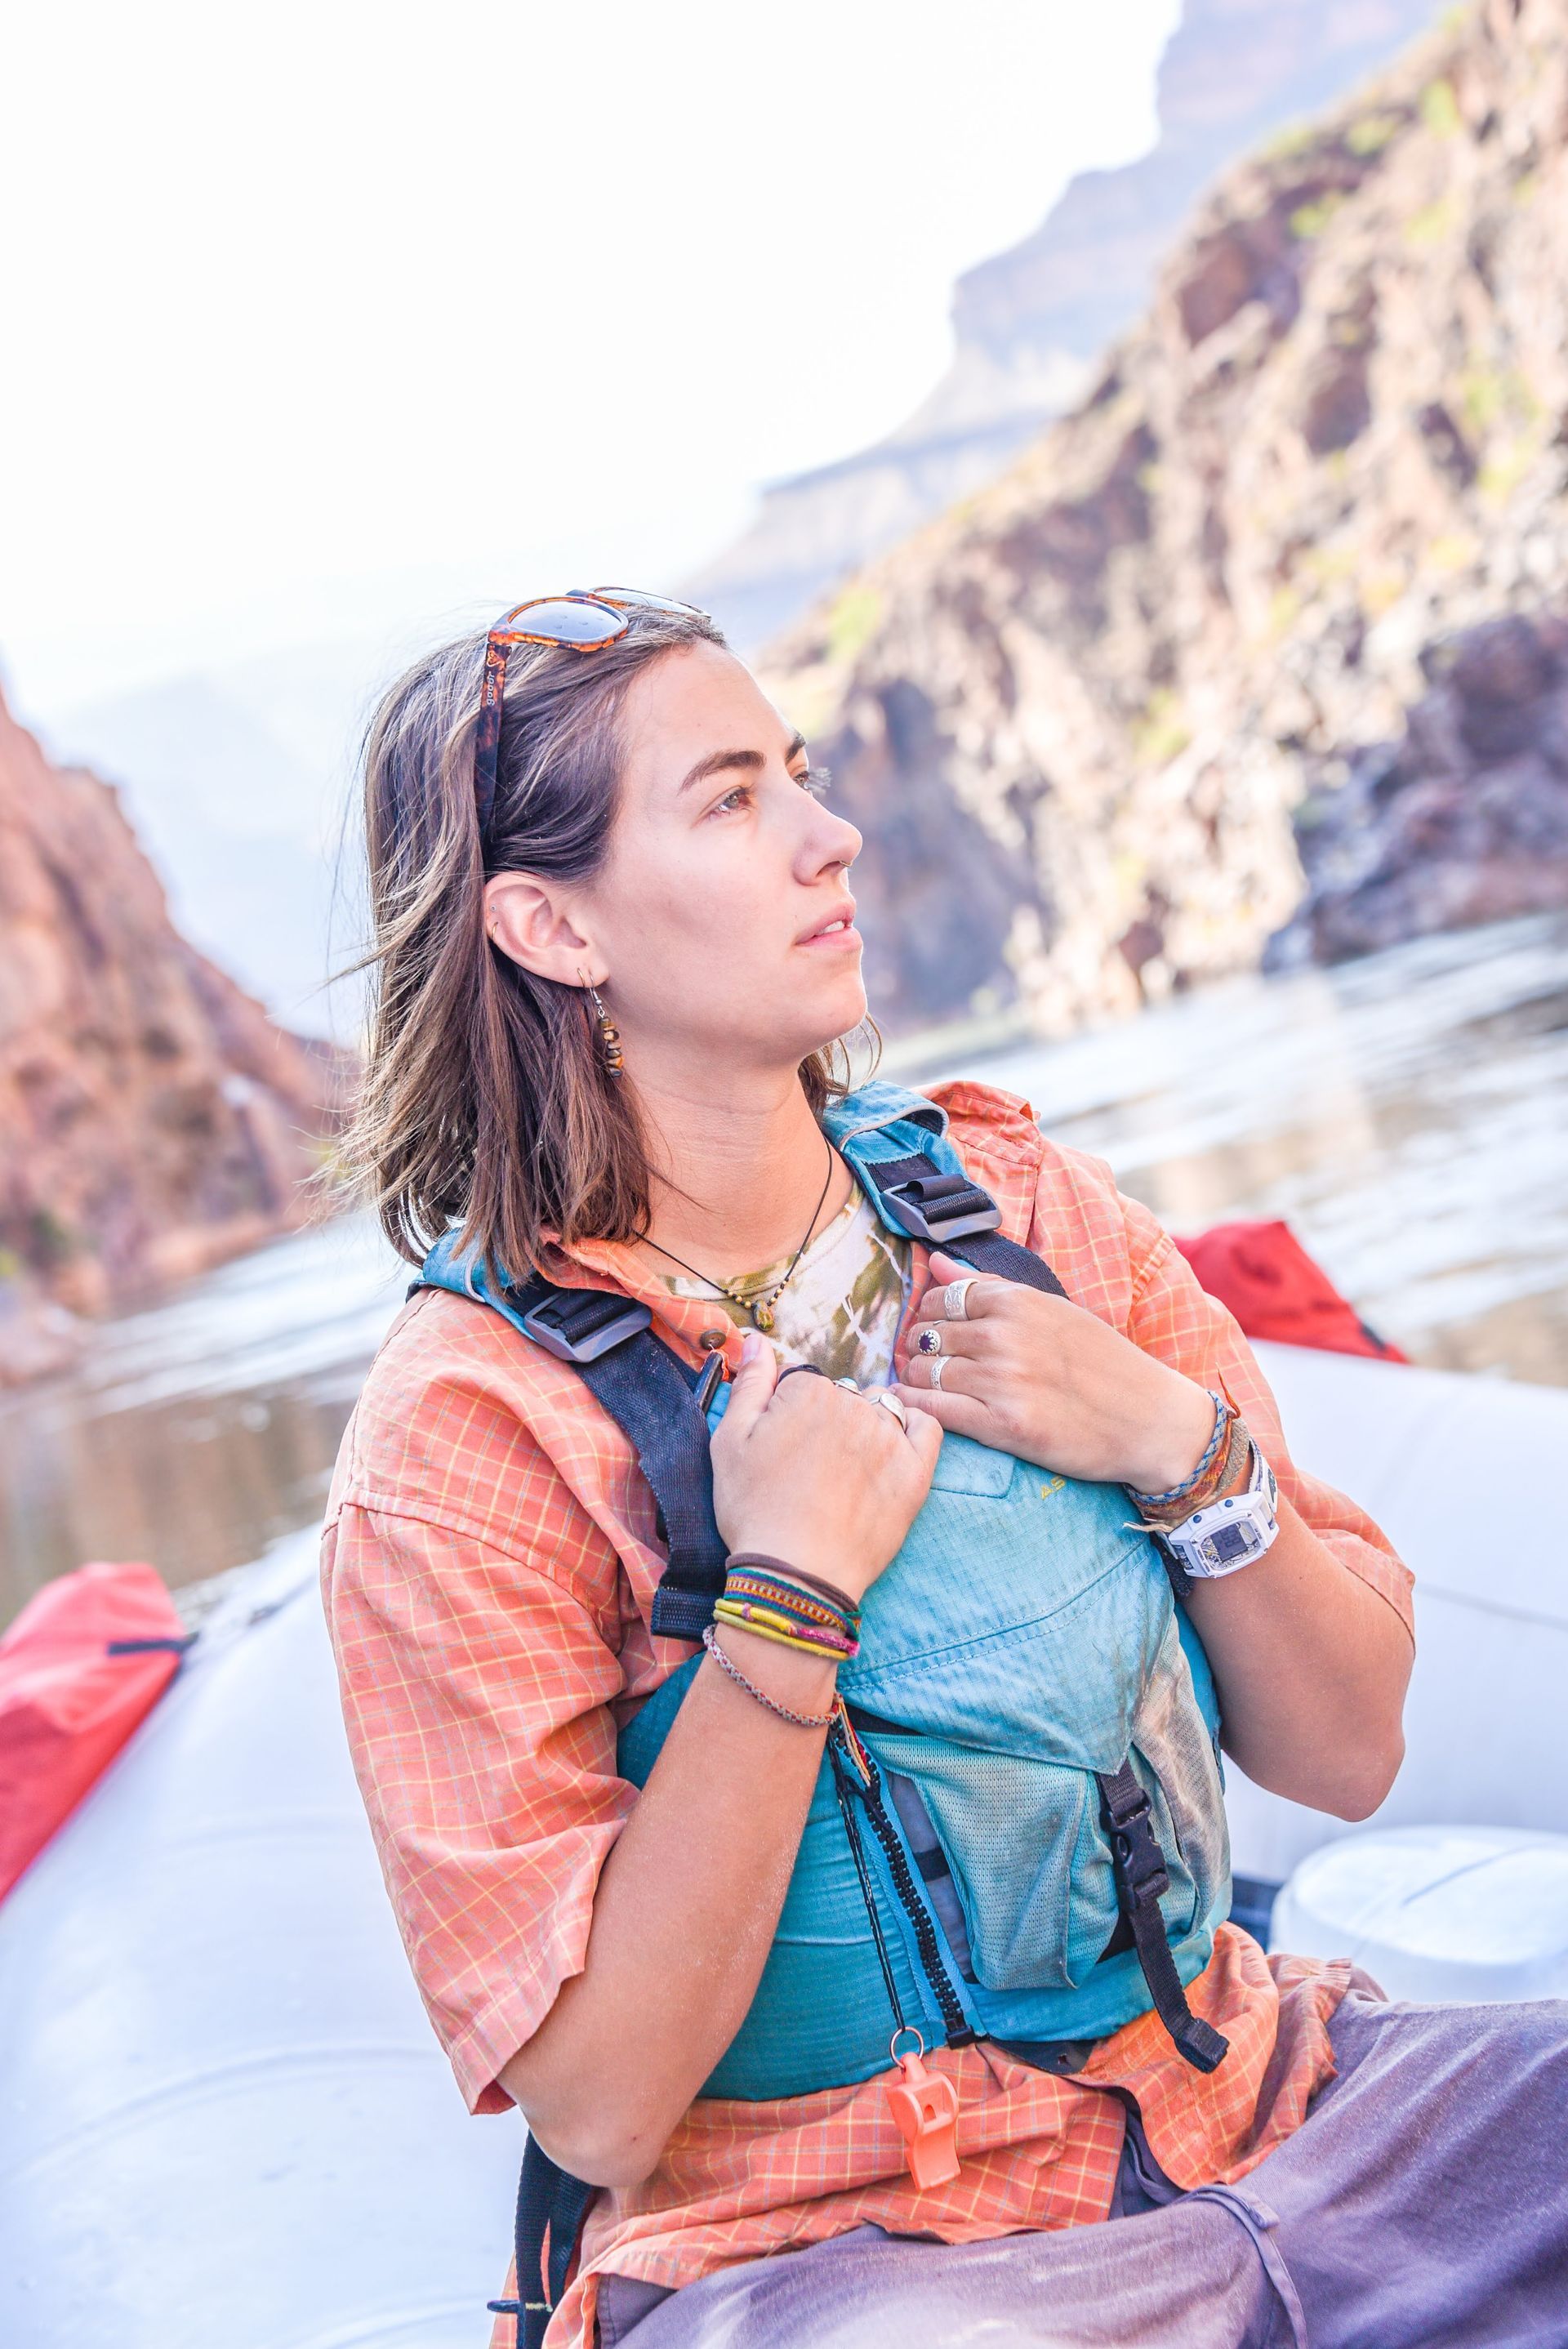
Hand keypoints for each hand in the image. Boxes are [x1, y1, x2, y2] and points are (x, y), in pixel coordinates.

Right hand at [710, 1334, 942, 1602]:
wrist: (797, 1575)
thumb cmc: (754, 1510)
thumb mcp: (729, 1442)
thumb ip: (749, 1383)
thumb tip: (757, 1339)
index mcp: (808, 1391)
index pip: (803, 1384)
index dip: (788, 1415)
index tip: (782, 1450)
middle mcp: (855, 1405)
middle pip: (844, 1396)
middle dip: (828, 1422)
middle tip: (810, 1469)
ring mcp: (890, 1438)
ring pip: (881, 1410)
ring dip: (866, 1428)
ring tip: (844, 1473)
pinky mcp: (916, 1472)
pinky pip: (927, 1427)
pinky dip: (914, 1428)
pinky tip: (893, 1448)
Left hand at [893, 1251, 1217, 1494]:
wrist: (1150, 1420)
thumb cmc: (1105, 1363)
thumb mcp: (1053, 1310)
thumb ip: (991, 1287)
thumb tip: (935, 1262)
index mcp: (1018, 1302)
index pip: (943, 1297)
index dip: (930, 1314)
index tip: (936, 1329)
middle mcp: (1006, 1336)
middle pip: (928, 1334)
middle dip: (921, 1347)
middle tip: (928, 1361)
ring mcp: (1003, 1381)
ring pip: (925, 1372)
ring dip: (916, 1379)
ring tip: (927, 1386)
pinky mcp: (1004, 1426)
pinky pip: (935, 1410)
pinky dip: (918, 1408)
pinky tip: (918, 1409)